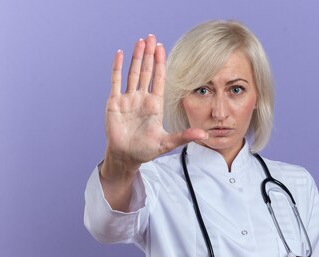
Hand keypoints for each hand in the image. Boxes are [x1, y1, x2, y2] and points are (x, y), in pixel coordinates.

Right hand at [102, 34, 206, 176]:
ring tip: (140, 41)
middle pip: (146, 71)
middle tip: (152, 37)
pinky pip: (116, 81)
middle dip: (149, 54)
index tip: (162, 48)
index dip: (160, 63)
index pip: (158, 79)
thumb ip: (184, 136)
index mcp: (154, 105)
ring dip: (135, 57)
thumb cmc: (146, 151)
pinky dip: (118, 67)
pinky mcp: (114, 103)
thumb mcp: (167, 143)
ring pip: (132, 73)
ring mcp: (127, 99)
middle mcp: (141, 98)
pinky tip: (120, 54)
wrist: (126, 157)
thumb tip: (205, 135)